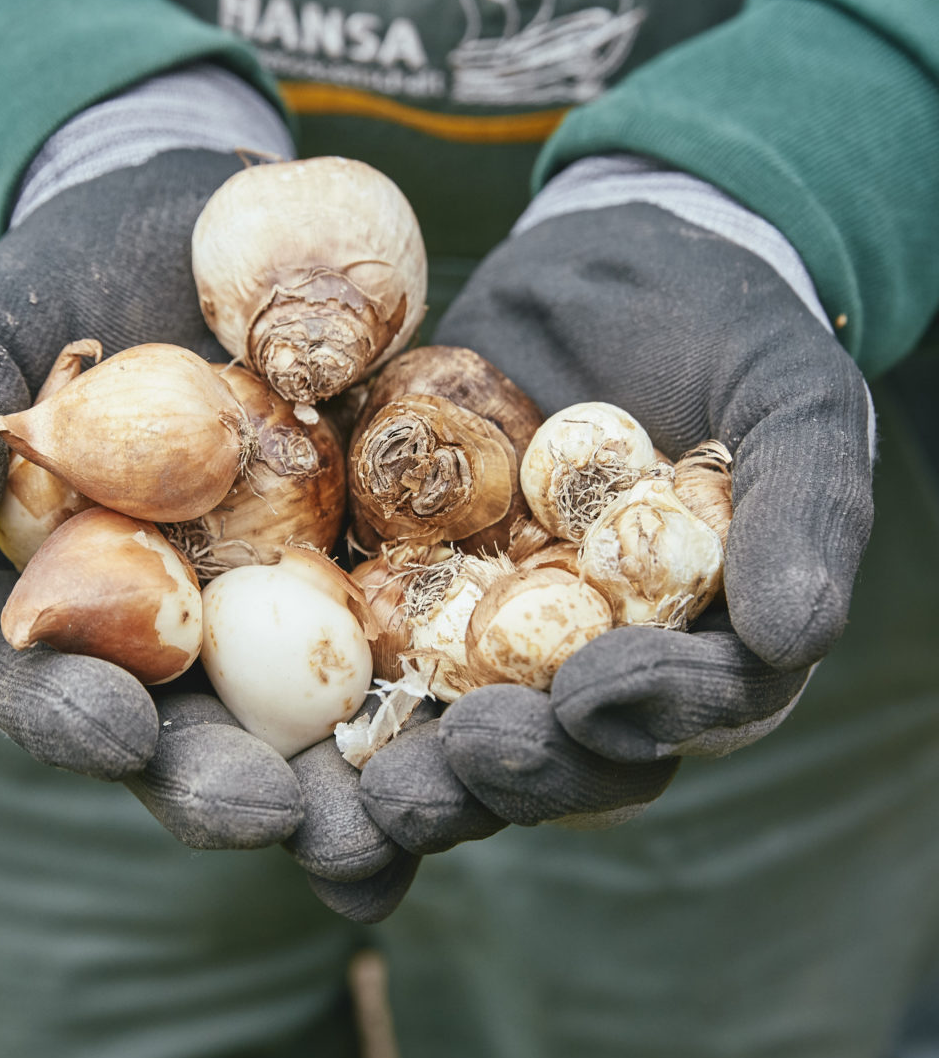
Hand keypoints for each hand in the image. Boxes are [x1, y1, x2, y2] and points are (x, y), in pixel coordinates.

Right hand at [0, 150, 415, 917]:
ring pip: (317, 732)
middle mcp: (178, 636)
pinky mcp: (383, 572)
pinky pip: (422, 647)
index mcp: (67, 605)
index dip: (76, 721)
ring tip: (404, 829)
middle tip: (282, 822)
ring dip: (361, 793)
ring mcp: (284, 614)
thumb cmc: (70, 276)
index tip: (119, 733)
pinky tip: (506, 730)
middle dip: (234, 793)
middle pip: (196, 746)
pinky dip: (458, 698)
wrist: (206, 215)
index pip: (52, 689)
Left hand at [360, 202, 873, 851]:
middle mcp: (589, 667)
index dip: (645, 714)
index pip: (683, 709)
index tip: (593, 697)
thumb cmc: (729, 326)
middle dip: (499, 777)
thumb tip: (800, 634)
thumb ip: (806, 508)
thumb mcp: (791, 396)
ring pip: (444, 736)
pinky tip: (250, 745)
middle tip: (440, 776)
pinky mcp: (399, 592)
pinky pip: (352, 656)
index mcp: (699, 646)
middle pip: (553, 757)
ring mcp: (488, 638)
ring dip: (394, 781)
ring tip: (338, 797)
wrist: (611, 261)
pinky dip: (305, 707)